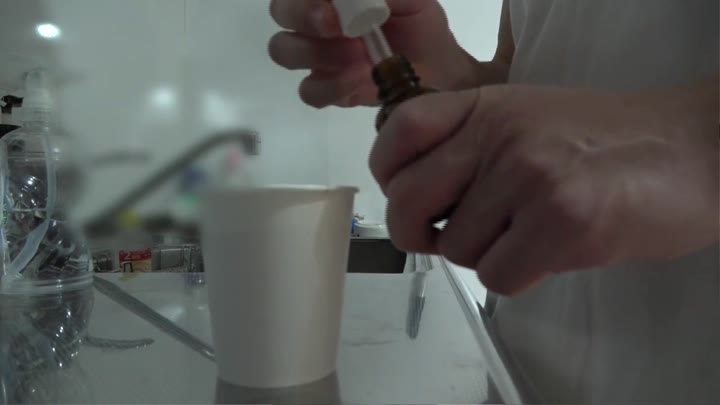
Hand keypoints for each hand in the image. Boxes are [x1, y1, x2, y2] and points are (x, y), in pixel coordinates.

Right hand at [268, 0, 475, 106]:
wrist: (436, 65)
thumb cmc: (418, 21)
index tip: (335, 2)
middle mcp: (313, 21)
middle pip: (281, 12)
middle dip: (304, 16)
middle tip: (337, 26)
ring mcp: (316, 57)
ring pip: (285, 51)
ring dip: (319, 52)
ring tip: (359, 55)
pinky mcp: (326, 89)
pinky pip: (309, 91)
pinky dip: (333, 85)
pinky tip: (362, 78)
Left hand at [370, 85, 718, 294]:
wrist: (693, 150)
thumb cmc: (608, 141)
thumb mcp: (526, 118)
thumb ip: (470, 146)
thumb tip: (421, 202)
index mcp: (485, 105)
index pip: (399, 133)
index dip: (389, 175)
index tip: (408, 197)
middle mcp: (499, 134)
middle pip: (407, 201)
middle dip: (417, 234)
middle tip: (444, 237)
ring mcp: (528, 175)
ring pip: (456, 248)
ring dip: (486, 255)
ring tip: (528, 234)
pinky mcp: (560, 221)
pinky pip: (496, 276)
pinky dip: (518, 276)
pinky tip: (550, 252)